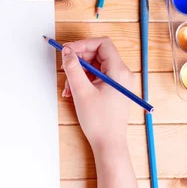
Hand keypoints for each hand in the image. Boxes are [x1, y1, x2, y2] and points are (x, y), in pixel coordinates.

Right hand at [61, 37, 133, 153]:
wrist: (108, 144)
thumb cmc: (99, 121)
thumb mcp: (81, 91)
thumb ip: (73, 68)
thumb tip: (67, 52)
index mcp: (119, 71)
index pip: (102, 44)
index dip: (83, 44)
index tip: (68, 50)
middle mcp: (122, 74)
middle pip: (98, 54)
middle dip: (79, 59)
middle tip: (64, 67)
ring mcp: (118, 82)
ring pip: (95, 66)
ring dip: (79, 72)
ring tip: (68, 87)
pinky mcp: (113, 89)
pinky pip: (97, 77)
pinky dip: (84, 81)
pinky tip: (73, 92)